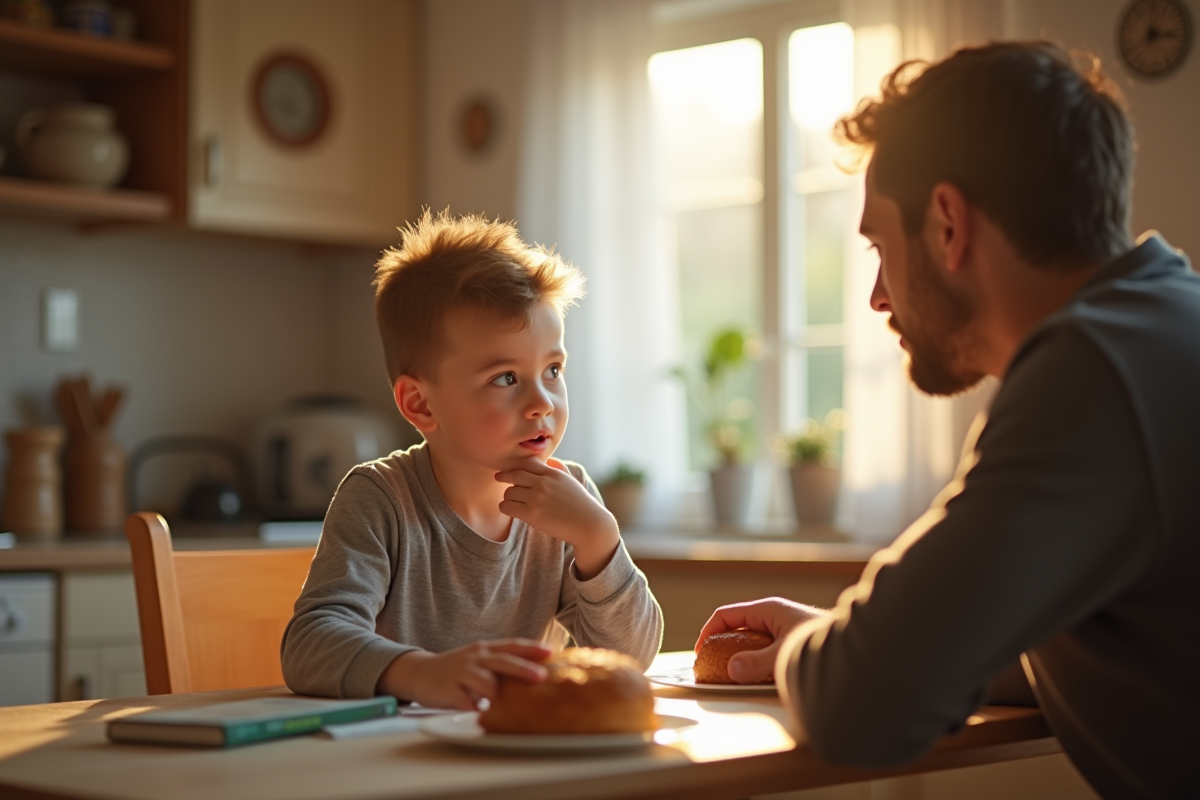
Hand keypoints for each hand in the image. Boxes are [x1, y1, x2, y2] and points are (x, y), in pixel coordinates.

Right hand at [377, 639, 550, 709]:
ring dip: (499, 694)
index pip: (511, 645)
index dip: (531, 648)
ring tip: (514, 705)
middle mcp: (475, 658)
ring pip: (486, 682)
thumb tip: (532, 671)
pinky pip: (467, 702)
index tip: (551, 652)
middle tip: (541, 676)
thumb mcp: (477, 659)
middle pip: (502, 661)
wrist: (420, 672)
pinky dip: (477, 709)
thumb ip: (498, 663)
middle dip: (523, 669)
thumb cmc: (455, 669)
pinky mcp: (450, 691)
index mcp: (484, 649)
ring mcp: (462, 674)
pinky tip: (485, 716)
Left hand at [495, 457, 618, 578]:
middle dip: (504, 476)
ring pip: (509, 492)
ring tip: (511, 500)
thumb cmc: (580, 503)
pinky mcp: (532, 514)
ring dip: (507, 496)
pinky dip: (505, 507)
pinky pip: (507, 507)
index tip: (509, 469)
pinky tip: (510, 510)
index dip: (515, 465)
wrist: (588, 524)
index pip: (526, 463)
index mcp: (552, 473)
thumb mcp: (571, 480)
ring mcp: (537, 498)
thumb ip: (559, 468)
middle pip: (514, 475)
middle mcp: (543, 483)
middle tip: (498, 478)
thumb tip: (549, 460)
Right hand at [695, 597, 825, 683]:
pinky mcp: (792, 641)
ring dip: (741, 656)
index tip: (700, 652)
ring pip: (752, 640)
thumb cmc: (822, 644)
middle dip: (723, 646)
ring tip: (733, 676)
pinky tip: (758, 677)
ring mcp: (783, 628)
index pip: (727, 614)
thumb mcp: (784, 655)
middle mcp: (774, 616)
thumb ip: (757, 663)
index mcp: (768, 609)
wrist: (857, 649)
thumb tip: (732, 670)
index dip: (709, 631)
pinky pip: (765, 649)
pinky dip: (756, 661)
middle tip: (712, 667)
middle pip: (738, 627)